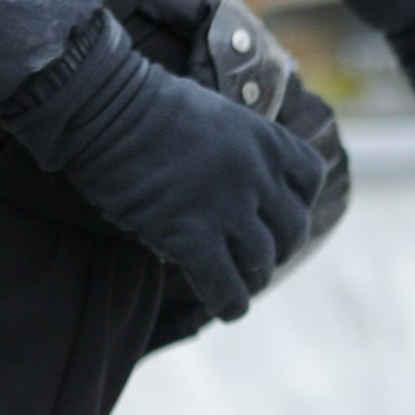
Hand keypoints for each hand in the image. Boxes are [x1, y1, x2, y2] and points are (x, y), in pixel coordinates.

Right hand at [3, 28, 326, 321]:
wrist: (103, 106)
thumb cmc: (143, 104)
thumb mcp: (212, 112)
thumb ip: (236, 147)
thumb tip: (238, 185)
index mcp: (264, 137)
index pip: (311, 177)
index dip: (299, 201)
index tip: (279, 215)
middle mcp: (256, 173)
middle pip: (293, 228)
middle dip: (279, 249)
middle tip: (258, 258)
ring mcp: (227, 206)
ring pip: (260, 261)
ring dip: (250, 277)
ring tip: (237, 284)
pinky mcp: (191, 235)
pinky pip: (224, 286)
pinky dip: (228, 304)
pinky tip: (224, 309)